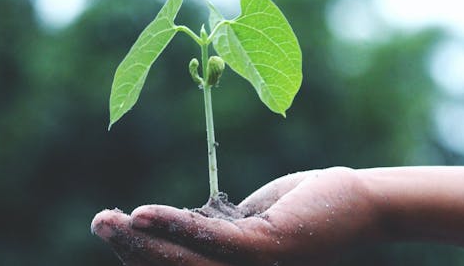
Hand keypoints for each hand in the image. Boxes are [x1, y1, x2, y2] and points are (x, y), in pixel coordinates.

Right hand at [91, 167, 383, 264]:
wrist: (364, 203)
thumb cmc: (309, 209)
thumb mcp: (251, 222)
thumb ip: (217, 230)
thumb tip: (178, 224)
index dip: (143, 256)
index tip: (117, 230)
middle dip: (131, 250)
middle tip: (100, 222)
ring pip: (184, 262)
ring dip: (142, 241)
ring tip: (108, 220)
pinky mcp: (268, 251)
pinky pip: (212, 241)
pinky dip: (174, 228)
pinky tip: (143, 214)